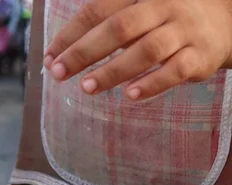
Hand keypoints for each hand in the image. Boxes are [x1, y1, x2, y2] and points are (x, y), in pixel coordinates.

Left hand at [44, 0, 231, 99]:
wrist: (223, 24)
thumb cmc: (164, 20)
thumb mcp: (137, 10)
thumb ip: (103, 26)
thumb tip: (59, 55)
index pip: (98, 10)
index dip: (70, 34)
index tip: (49, 58)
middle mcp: (164, 6)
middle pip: (119, 28)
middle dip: (84, 52)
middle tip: (58, 73)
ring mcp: (183, 31)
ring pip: (146, 50)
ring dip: (113, 71)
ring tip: (87, 87)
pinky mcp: (199, 56)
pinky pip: (175, 70)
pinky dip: (151, 84)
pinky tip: (129, 95)